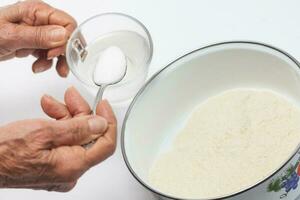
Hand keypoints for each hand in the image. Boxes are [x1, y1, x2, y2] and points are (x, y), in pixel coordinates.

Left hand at [0, 0, 76, 76]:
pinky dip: (47, 63)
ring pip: (60, 46)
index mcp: (36, 11)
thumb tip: (63, 35)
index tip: (55, 54)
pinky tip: (37, 67)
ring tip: (44, 68)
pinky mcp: (35, 42)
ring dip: (56, 60)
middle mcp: (40, 20)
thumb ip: (38, 36)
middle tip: (59, 67)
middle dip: (64, 53)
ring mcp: (38, 31)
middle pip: (67, 35)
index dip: (67, 40)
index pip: (67, 23)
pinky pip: (50, 53)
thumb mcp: (10, 36)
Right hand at [0, 87, 116, 191]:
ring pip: (76, 136)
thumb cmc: (4, 151)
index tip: (103, 104)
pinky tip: (49, 112)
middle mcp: (70, 171)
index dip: (108, 121)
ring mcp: (61, 170)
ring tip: (51, 102)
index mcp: (72, 165)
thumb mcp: (44, 132)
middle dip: (81, 112)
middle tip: (71, 95)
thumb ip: (78, 128)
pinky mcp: (53, 165)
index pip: (106, 144)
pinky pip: (65, 142)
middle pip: (89, 136)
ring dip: (66, 115)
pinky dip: (59, 125)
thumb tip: (100, 124)